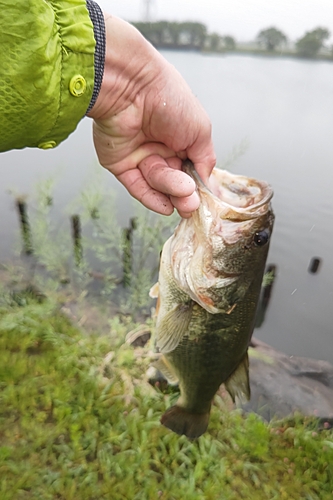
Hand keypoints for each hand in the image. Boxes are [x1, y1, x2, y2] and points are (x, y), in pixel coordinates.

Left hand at [88, 15, 215, 216]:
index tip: (204, 200)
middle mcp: (160, 149)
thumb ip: (206, 160)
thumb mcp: (200, 130)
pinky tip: (165, 206)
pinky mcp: (120, 164)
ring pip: (158, 185)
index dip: (198, 186)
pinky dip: (151, 199)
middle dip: (184, 194)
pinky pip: (136, 187)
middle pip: (175, 182)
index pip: (191, 171)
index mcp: (181, 139)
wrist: (132, 85)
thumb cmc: (169, 98)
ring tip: (183, 193)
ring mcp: (140, 157)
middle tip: (192, 203)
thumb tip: (210, 185)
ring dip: (170, 191)